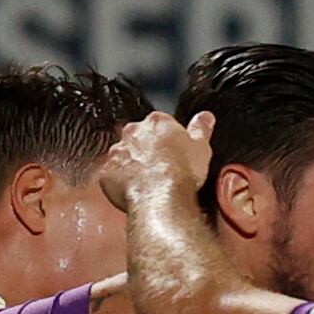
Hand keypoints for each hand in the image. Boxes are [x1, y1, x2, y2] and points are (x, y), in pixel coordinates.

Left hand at [101, 111, 215, 211]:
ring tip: (149, 182)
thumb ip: (201, 128)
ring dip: (133, 165)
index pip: (160, 124)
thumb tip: (205, 116)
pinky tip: (137, 190)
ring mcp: (117, 151)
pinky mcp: (107, 172)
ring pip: (124, 156)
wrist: (161, 197)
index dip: (168, 140)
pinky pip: (113, 175)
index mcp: (156, 122)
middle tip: (163, 168)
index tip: (175, 152)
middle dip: (148, 150)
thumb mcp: (201, 148)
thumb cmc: (180, 172)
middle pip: (139, 138)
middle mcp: (133, 132)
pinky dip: (122, 182)